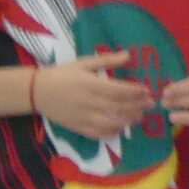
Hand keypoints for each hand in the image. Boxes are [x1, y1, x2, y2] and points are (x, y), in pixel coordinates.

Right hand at [30, 52, 152, 136]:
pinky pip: (101, 133)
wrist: (38, 92)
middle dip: (138, 106)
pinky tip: (121, 127)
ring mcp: (85, 118)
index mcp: (92, 84)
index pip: (120, 90)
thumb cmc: (62, 74)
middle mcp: (91, 103)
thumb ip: (106, 60)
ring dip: (129, 120)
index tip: (147, 91)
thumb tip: (128, 55)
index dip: (136, 92)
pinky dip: (114, 131)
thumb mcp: (83, 63)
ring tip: (139, 116)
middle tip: (150, 104)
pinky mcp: (80, 128)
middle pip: (120, 107)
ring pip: (113, 122)